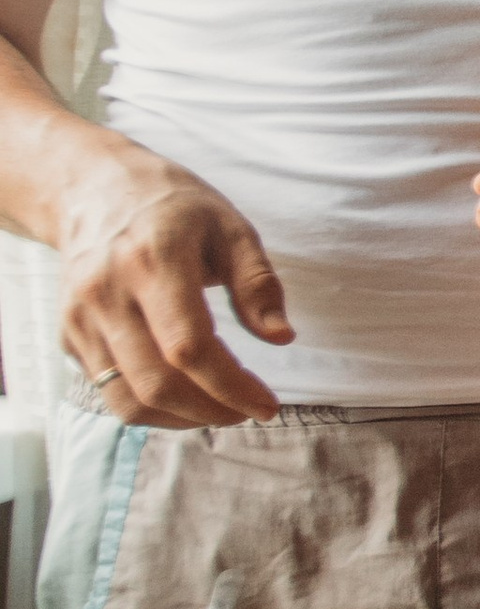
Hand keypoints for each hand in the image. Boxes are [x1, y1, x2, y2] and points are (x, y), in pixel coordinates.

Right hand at [54, 145, 291, 426]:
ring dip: (181, 419)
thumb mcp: (229, 226)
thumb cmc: (170, 206)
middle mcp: (107, 292)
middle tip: (249, 411)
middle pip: (156, 382)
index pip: (188, 348)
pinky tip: (185, 397)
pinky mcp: (69, 335)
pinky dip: (151, 408)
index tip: (267, 405)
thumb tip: (281, 337)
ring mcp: (80, 317)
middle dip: (211, 411)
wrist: (91, 188)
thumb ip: (257, 283)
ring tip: (221, 409)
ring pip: (127, 398)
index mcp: (152, 260)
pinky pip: (109, 391)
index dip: (231, 387)